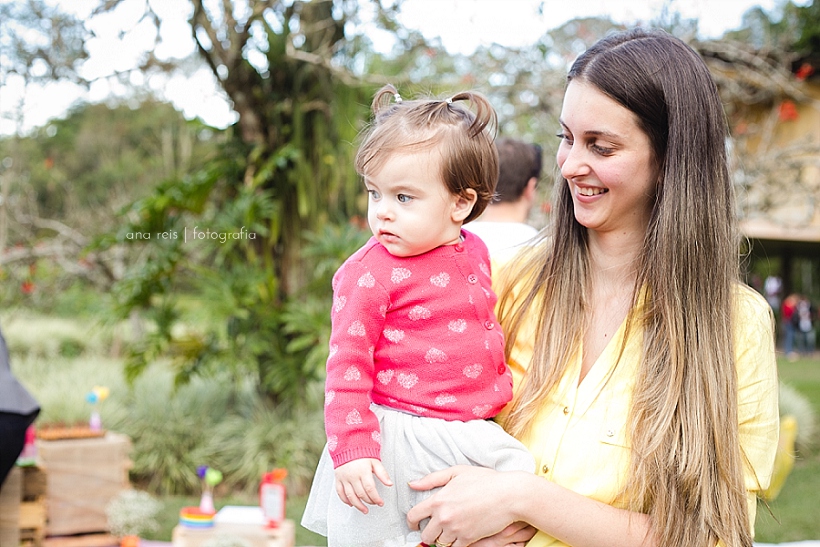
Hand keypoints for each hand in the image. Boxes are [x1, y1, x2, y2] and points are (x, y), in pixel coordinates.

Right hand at [334, 458, 392, 513]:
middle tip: (375, 504)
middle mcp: (352, 476)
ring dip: (358, 505)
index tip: (381, 503)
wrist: (347, 446)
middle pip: (361, 494)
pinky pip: (340, 492)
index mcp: (363, 471)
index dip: (376, 498)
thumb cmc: (363, 453)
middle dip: (369, 501)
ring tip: (364, 510)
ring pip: (350, 496)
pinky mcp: (338, 479)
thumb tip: (390, 484)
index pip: (370, 489)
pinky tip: (351, 504)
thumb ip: (382, 473)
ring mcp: (344, 478)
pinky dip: (345, 500)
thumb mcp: (375, 461)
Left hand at [407, 466, 525, 546]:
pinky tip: (460, 536)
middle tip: (436, 528)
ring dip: (443, 538)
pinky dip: (456, 544)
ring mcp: (456, 529)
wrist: (508, 495)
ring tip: (450, 530)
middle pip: (426, 535)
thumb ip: (432, 479)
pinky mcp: (469, 539)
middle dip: (429, 533)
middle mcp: (444, 517)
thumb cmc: (484, 480)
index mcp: (438, 500)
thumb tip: (412, 484)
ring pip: (440, 543)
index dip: (411, 522)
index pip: (414, 516)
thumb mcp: (457, 472)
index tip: (414, 524)